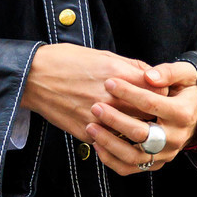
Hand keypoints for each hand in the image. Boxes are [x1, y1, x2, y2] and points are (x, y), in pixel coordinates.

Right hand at [20, 42, 153, 142]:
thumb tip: (152, 75)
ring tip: (140, 126)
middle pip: (149, 114)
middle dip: (155, 115)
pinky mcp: (86, 132)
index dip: (163, 94)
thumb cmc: (66, 61)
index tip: (162, 96)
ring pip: (132, 132)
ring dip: (138, 130)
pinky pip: (110, 141)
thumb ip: (131, 66)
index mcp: (118, 75)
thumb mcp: (103, 55)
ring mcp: (99, 118)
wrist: (33, 77)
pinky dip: (116, 138)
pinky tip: (117, 133)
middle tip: (158, 115)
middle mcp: (111, 98)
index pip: (158, 91)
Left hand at [89, 61, 196, 176]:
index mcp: (182, 114)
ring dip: (109, 142)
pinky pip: (129, 168)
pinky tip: (97, 144)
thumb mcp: (186, 74)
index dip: (128, 93)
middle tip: (96, 106)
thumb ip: (169, 71)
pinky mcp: (155, 164)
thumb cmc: (186, 91)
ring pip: (133, 156)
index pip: (151, 104)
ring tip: (90, 127)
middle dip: (115, 119)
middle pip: (140, 133)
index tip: (109, 82)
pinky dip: (110, 159)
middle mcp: (175, 138)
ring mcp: (165, 154)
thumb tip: (149, 76)